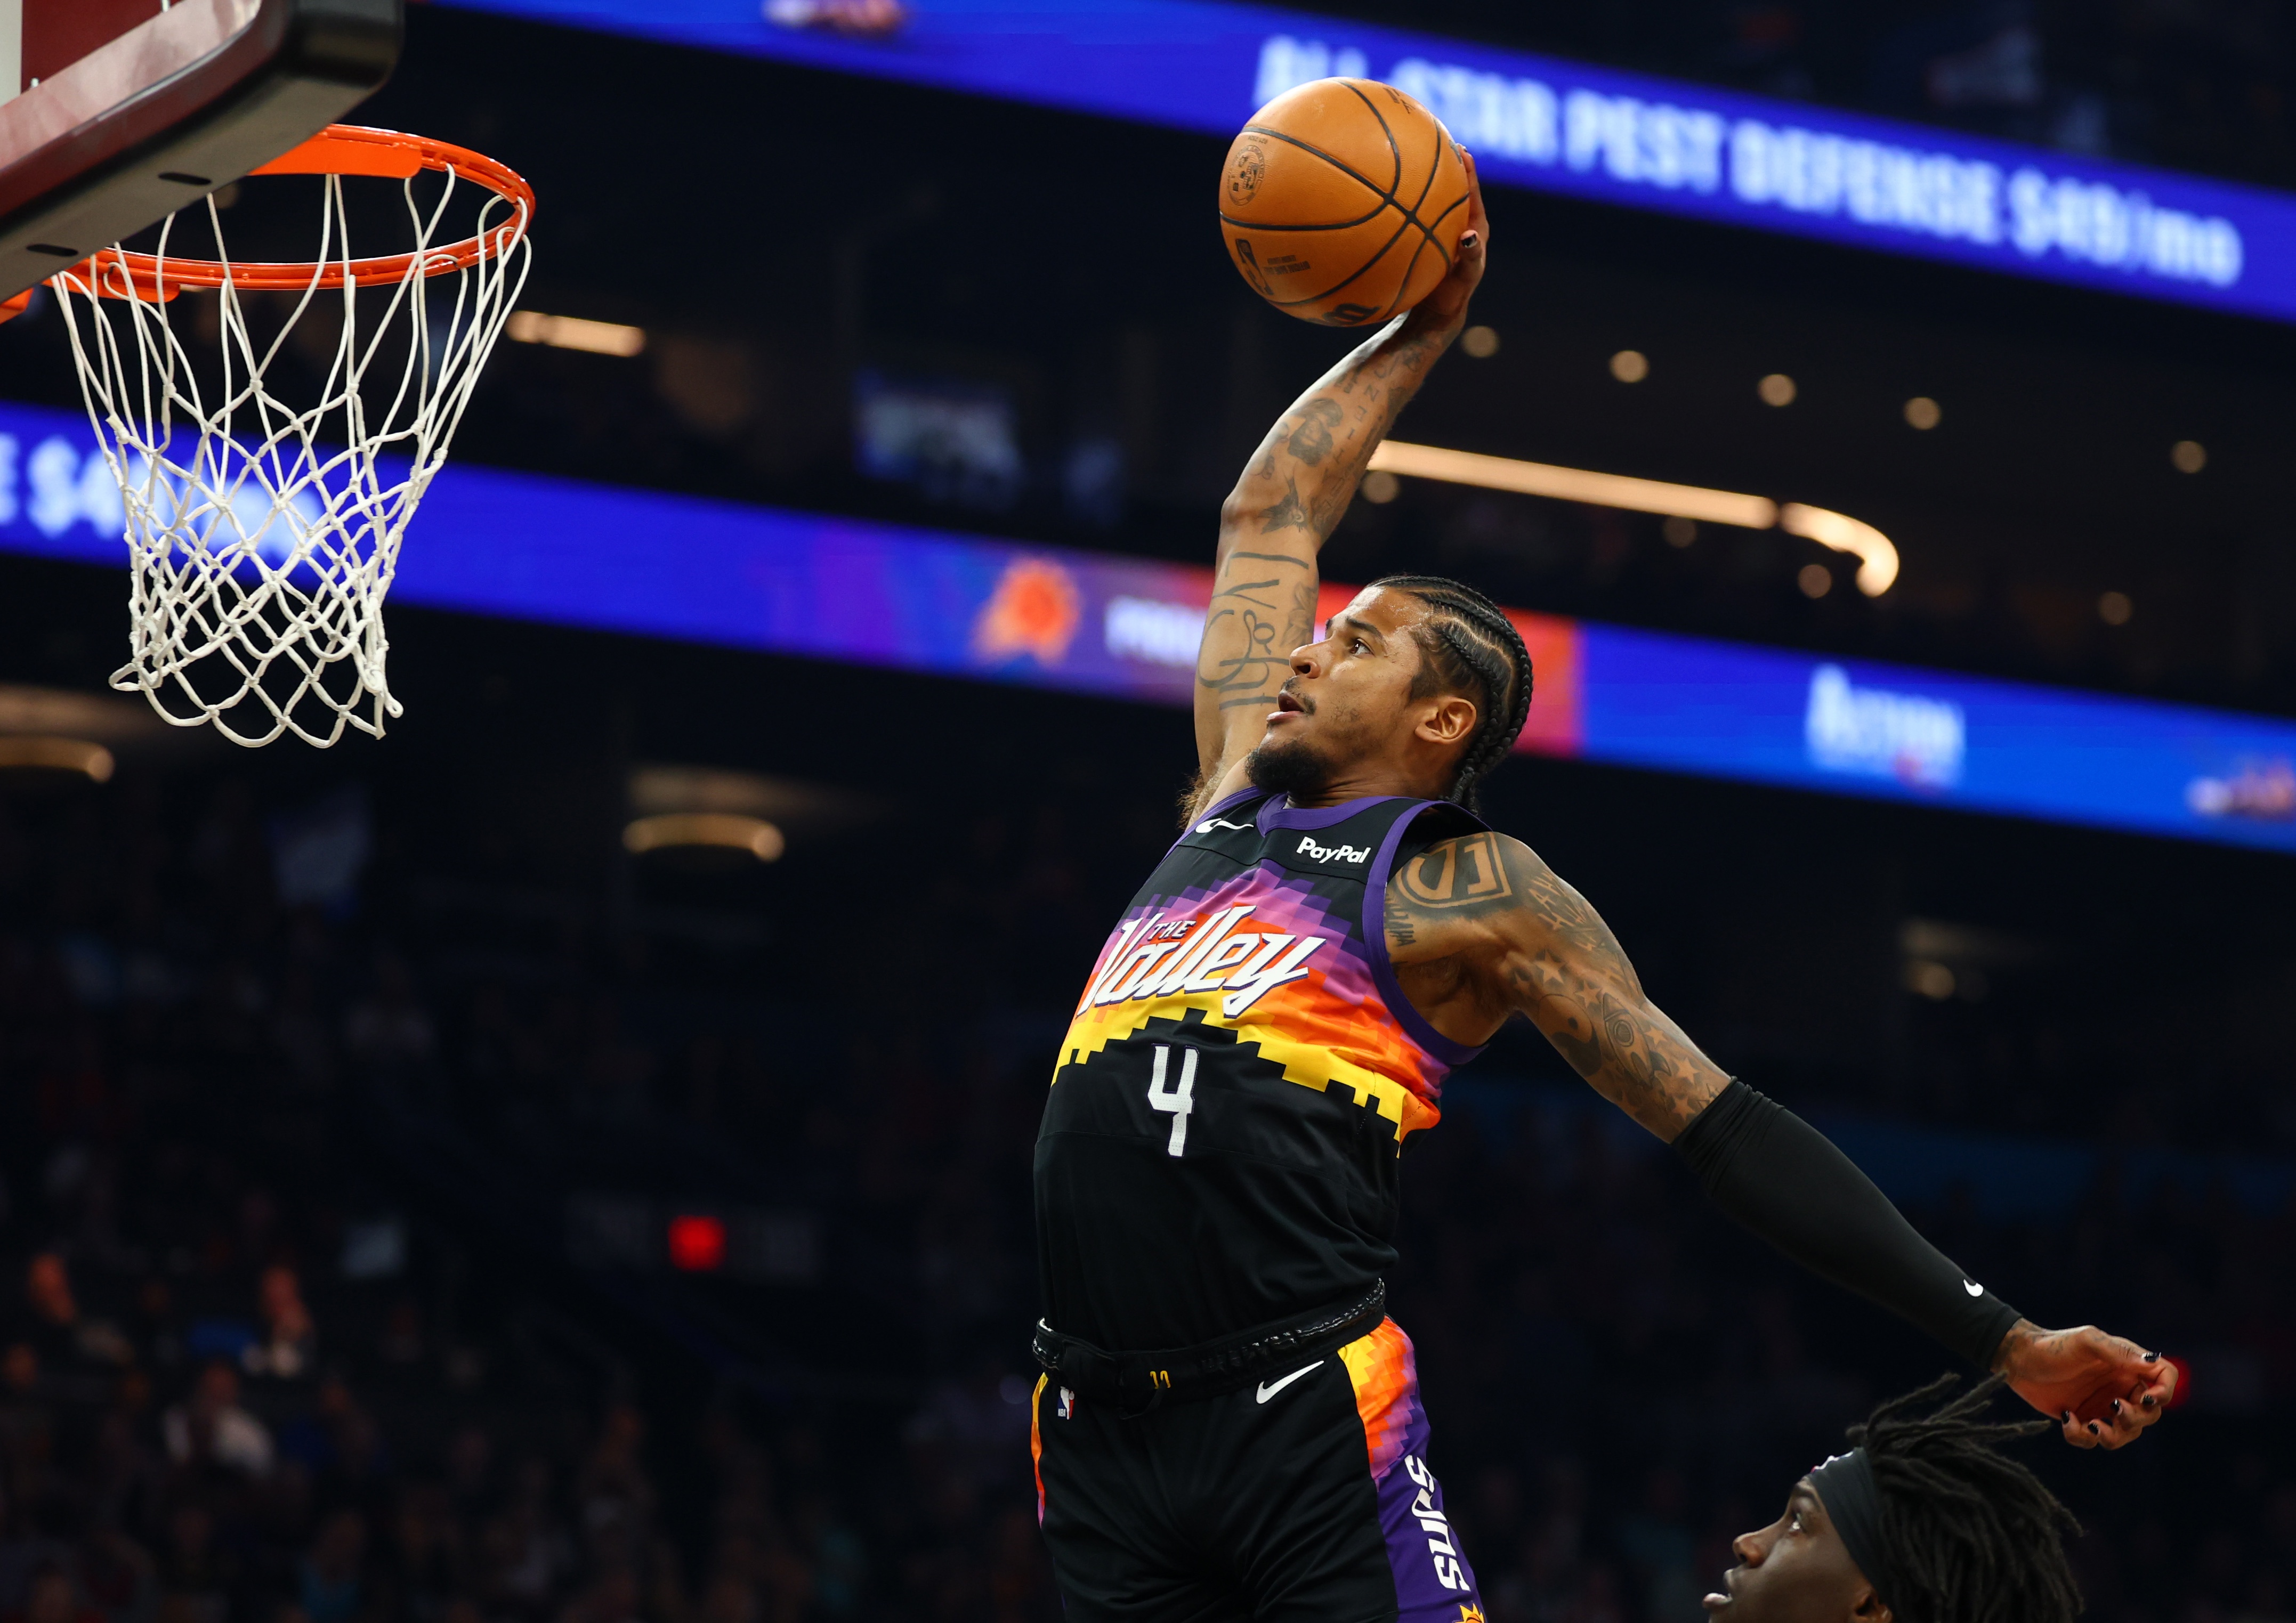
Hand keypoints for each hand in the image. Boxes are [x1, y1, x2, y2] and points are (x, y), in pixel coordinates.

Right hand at [1407, 149, 1487, 335]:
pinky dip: (1412, 201)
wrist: (1436, 313)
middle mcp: (1463, 225)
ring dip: (1431, 180)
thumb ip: (1470, 258)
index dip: (1468, 171)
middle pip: (1458, 189)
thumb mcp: (1464, 278)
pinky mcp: (1431, 239)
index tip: (1461, 150)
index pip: (1473, 193)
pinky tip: (1394, 191)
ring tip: (1419, 156)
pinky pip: (1422, 214)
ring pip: (1439, 200)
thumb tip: (1470, 236)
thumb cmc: (1451, 295)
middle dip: (1451, 166)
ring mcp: (1445, 231)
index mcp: (1477, 229)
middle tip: (1443, 142)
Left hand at [1993, 1320, 2177, 1449]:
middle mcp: (2119, 1387)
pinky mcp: (2082, 1419)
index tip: (2147, 1399)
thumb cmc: (2053, 1345)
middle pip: (2150, 1414)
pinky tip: (2066, 1417)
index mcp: (2127, 1366)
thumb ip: (2119, 1352)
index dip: (2165, 1392)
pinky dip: (2082, 1436)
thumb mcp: (2087, 1342)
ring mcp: (2102, 1406)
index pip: (2164, 1379)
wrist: (2017, 1358)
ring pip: (2126, 1434)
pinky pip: (2093, 1440)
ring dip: (2114, 1436)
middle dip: (2136, 1418)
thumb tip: (2152, 1364)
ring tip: (2093, 1425)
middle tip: (2114, 1408)